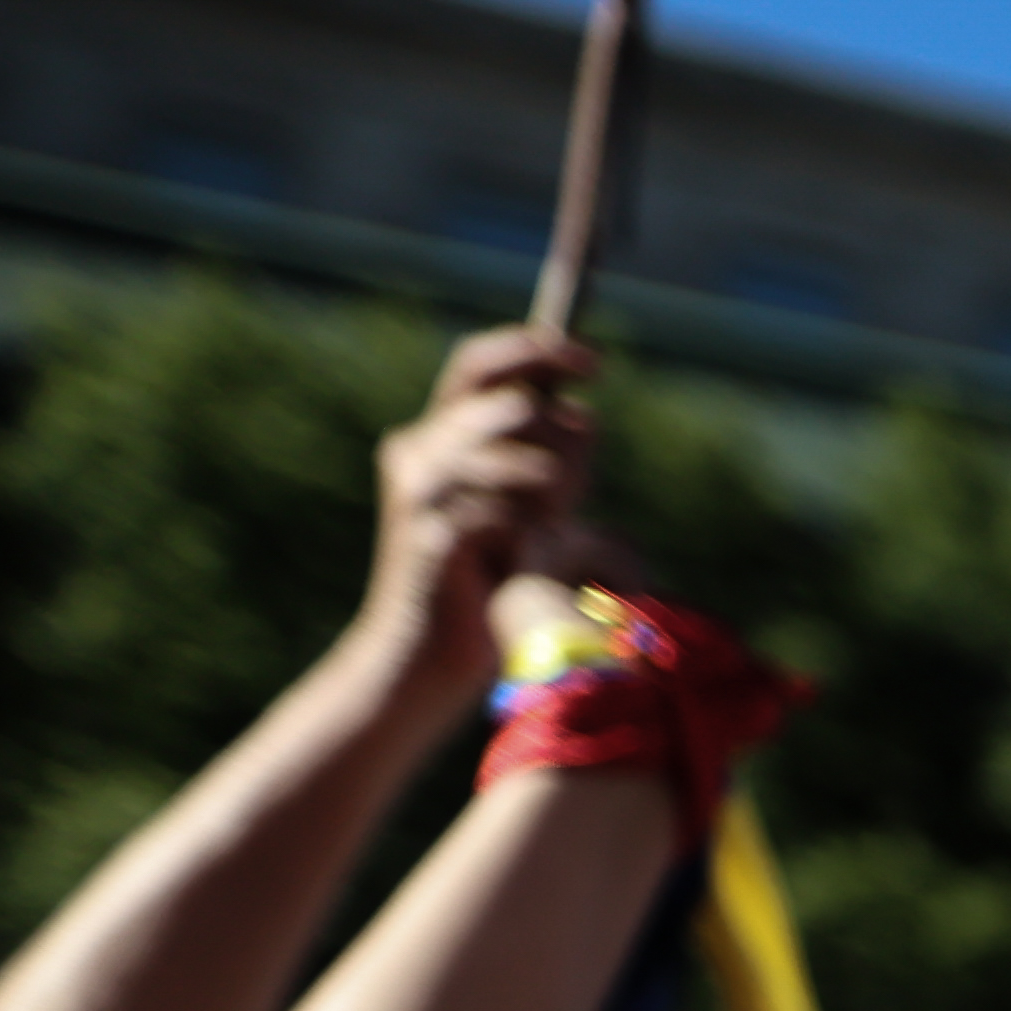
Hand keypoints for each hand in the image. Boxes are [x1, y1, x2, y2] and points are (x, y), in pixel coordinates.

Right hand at [356, 329, 598, 715]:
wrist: (425, 659)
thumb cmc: (485, 586)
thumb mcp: (523, 510)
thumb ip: (543, 461)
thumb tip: (582, 417)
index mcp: (435, 437)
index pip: (479, 363)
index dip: (536, 350)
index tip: (592, 362)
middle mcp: (417, 453)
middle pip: (515, 408)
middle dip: (566, 444)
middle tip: (578, 493)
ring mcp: (419, 493)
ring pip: (519, 458)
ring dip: (555, 493)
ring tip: (549, 532)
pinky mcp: (430, 537)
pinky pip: (509, 512)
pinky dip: (533, 534)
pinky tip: (524, 558)